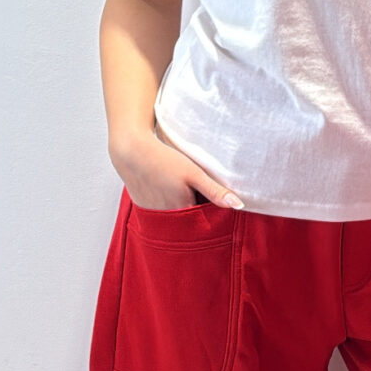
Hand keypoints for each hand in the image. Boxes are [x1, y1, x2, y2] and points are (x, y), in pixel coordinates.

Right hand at [111, 127, 244, 209]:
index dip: (210, 213)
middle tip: (193, 192)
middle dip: (194, 213)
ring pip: (172, 216)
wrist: (131, 150)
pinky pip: (158, 211)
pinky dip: (163, 204)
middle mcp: (166, 217)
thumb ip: (216, 192)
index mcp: (182, 211)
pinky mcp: (141, 206)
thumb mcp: (194, 173)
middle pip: (187, 220)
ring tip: (177, 189)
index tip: (211, 203)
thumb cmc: (164, 159)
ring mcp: (151, 213)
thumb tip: (239, 206)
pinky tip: (163, 189)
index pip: (203, 221)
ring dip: (178, 209)